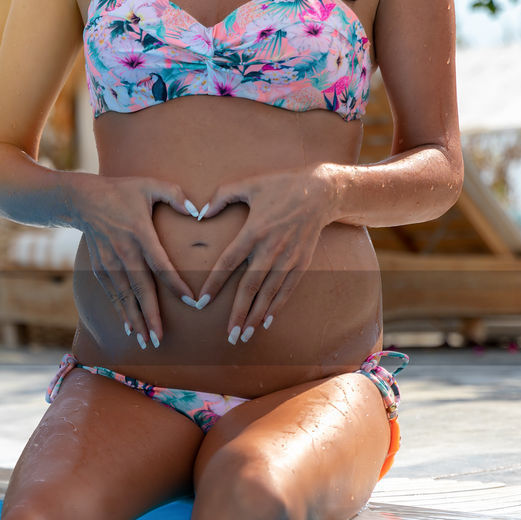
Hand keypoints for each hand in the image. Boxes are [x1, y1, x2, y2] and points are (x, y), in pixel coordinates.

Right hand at [71, 176, 199, 349]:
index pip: (161, 264)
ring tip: (147, 341)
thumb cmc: (122, 191)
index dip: (176, 284)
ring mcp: (109, 263)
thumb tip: (199, 210)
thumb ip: (176, 195)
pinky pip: (113, 295)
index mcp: (140, 233)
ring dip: (135, 320)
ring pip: (124, 297)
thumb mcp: (150, 185)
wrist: (82, 200)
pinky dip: (121, 312)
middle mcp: (124, 252)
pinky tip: (130, 328)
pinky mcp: (100, 268)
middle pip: (140, 289)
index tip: (191, 301)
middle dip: (150, 316)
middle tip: (161, 338)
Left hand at [194, 164, 339, 342]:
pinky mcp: (302, 262)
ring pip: (269, 293)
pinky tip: (265, 322)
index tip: (201, 302)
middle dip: (238, 312)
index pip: (228, 262)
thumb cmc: (280, 186)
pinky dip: (276, 307)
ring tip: (243, 335)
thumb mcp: (248, 184)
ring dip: (256, 316)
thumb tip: (199, 213)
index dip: (214, 283)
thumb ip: (221, 197)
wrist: (322, 191)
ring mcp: (288, 258)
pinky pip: (287, 289)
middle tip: (228, 334)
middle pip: (250, 286)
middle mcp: (271, 248)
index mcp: (254, 231)